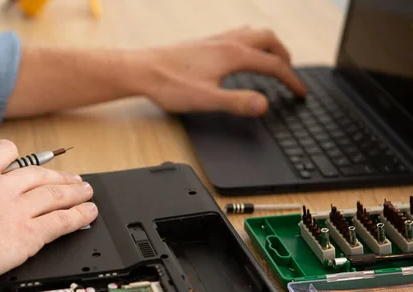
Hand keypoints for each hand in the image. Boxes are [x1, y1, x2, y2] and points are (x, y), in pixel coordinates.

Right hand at [0, 139, 96, 291]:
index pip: (4, 152)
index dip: (19, 156)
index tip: (28, 160)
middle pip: (38, 174)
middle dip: (58, 176)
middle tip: (72, 178)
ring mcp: (15, 209)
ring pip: (55, 194)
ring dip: (75, 193)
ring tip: (87, 192)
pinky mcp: (27, 234)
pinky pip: (61, 222)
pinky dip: (79, 216)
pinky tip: (88, 214)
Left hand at [138, 27, 307, 115]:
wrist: (141, 70)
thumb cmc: (170, 85)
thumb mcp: (206, 100)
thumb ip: (237, 102)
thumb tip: (265, 105)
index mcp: (233, 55)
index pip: (273, 65)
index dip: (292, 80)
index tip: (301, 92)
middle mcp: (227, 41)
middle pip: (268, 40)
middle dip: (285, 56)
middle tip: (291, 74)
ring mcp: (215, 39)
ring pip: (253, 33)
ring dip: (269, 45)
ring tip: (273, 60)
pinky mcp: (204, 42)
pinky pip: (237, 34)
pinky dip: (251, 42)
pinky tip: (241, 53)